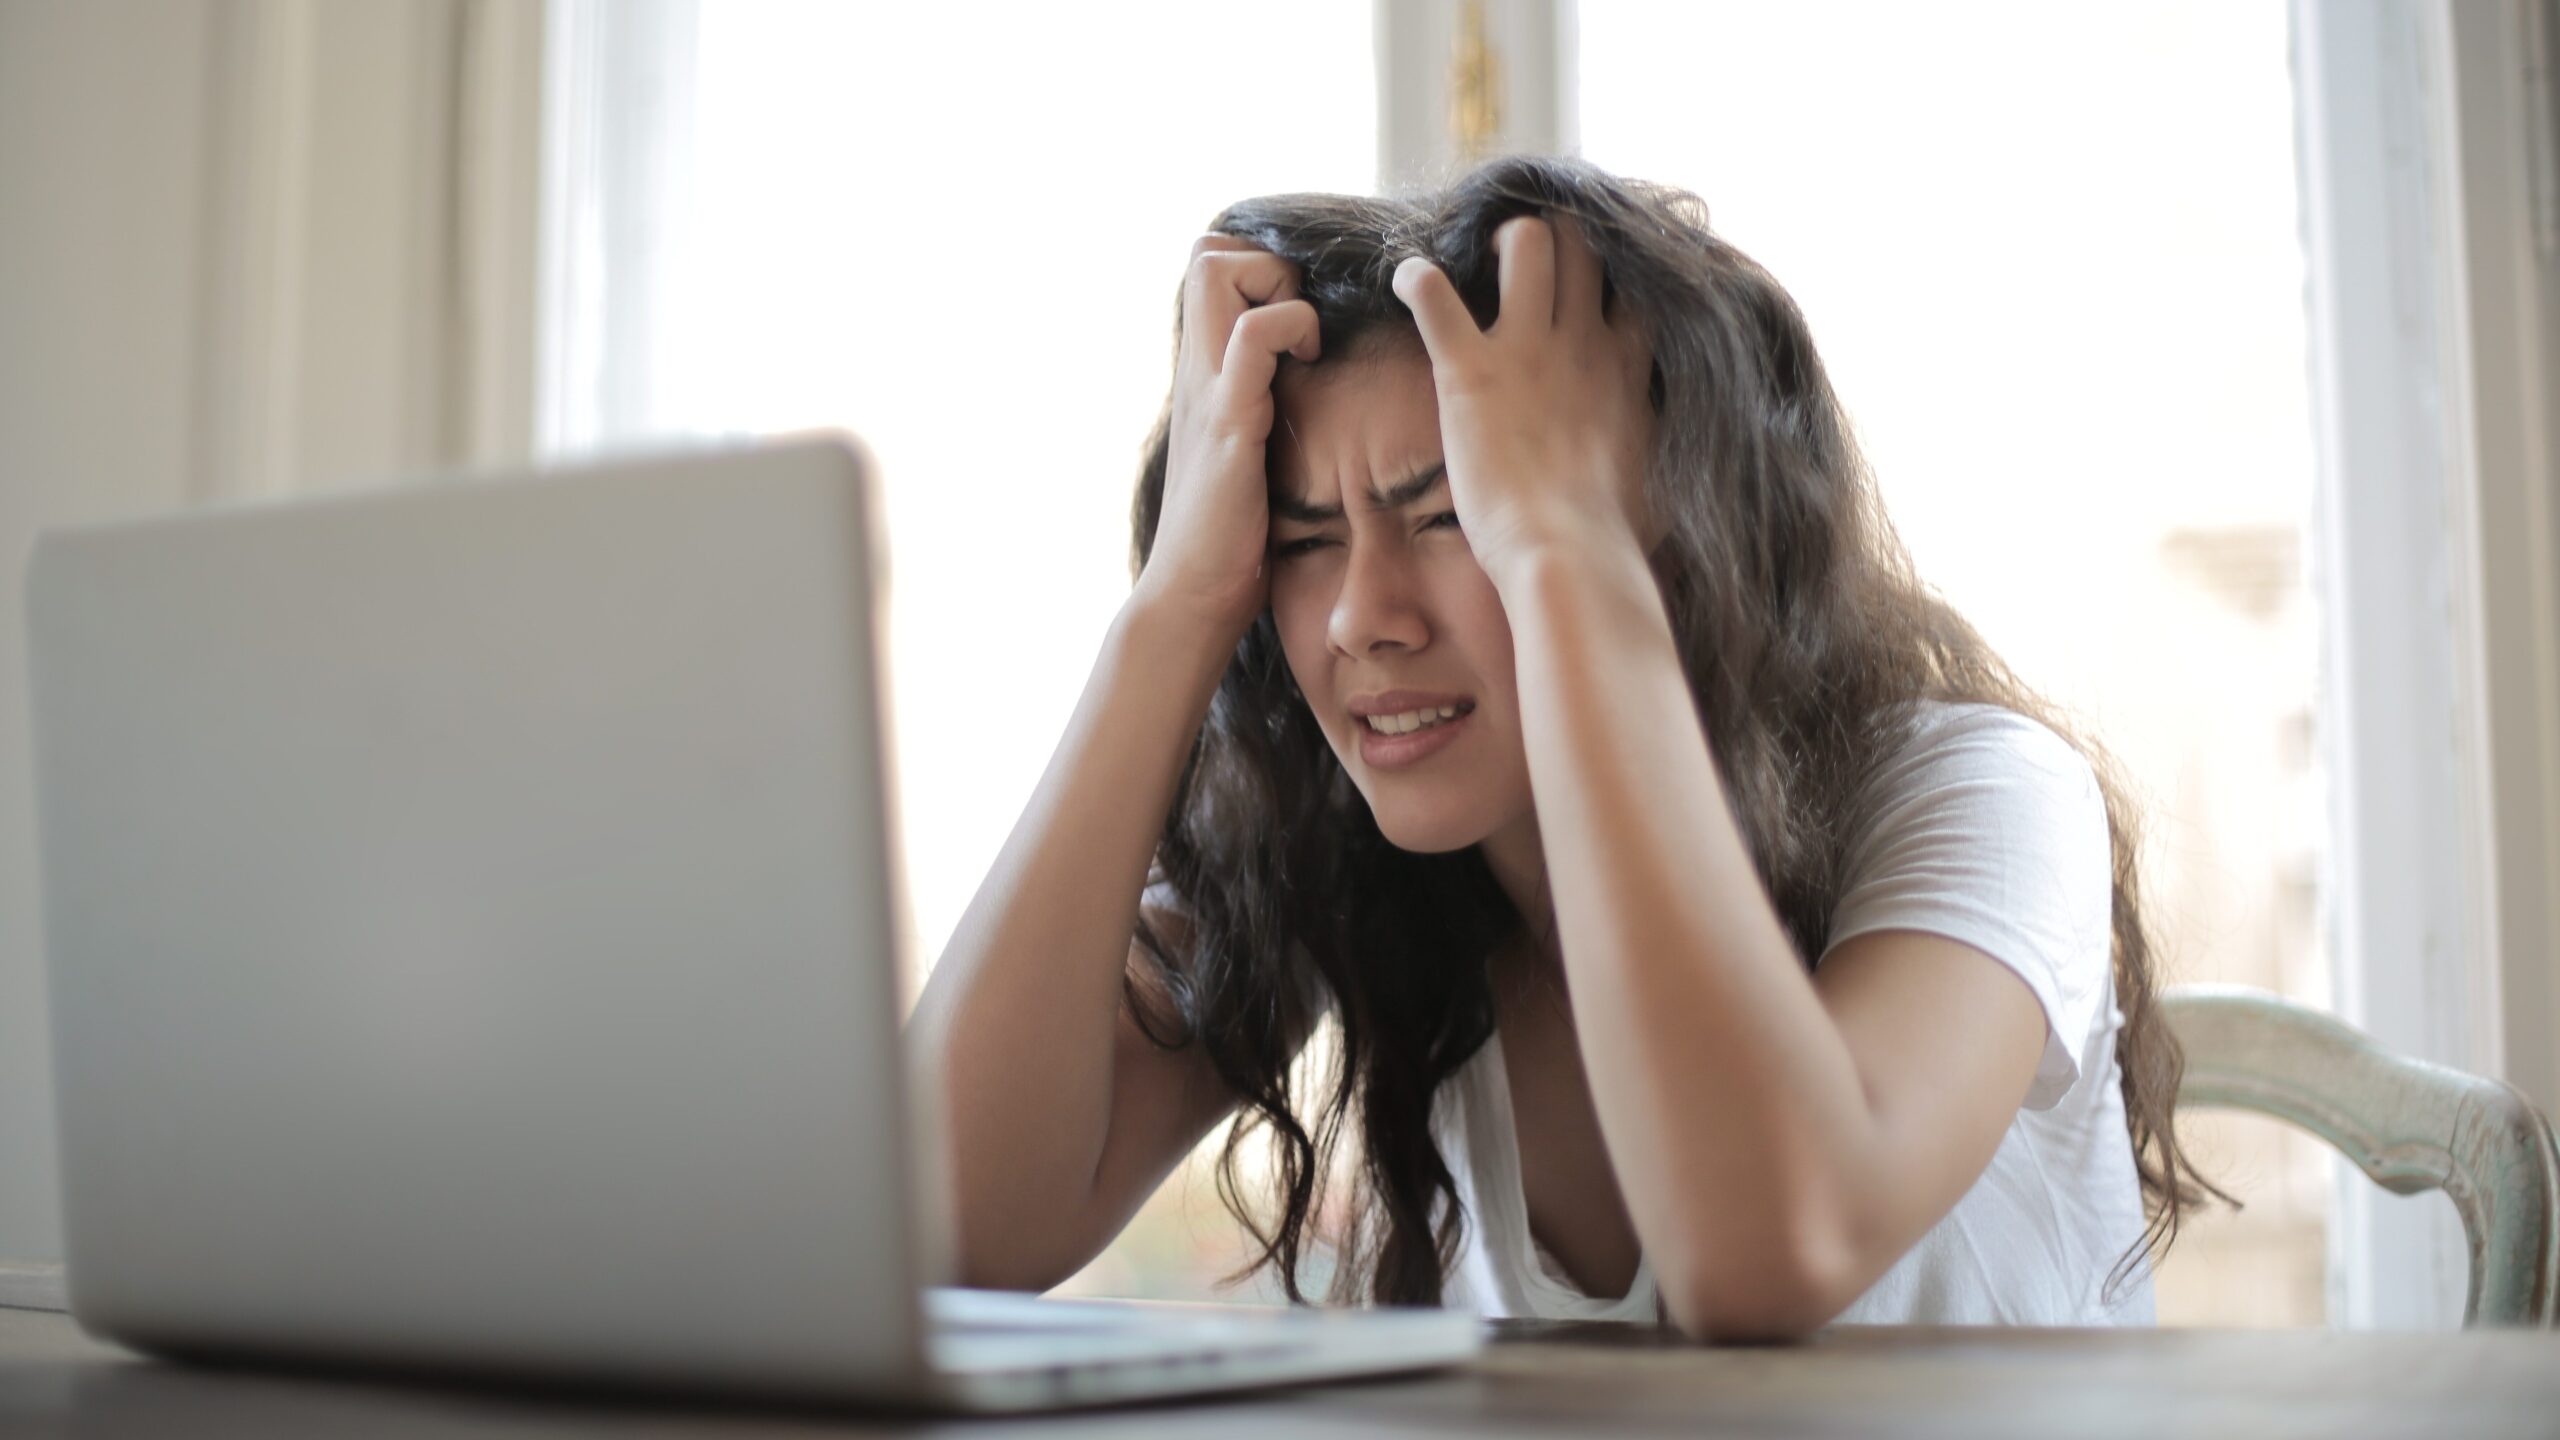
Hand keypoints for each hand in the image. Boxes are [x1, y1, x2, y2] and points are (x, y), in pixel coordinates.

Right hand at [1131, 234, 1320, 646]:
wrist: (1193, 596)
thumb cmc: (1229, 537)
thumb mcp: (1243, 453)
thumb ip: (1258, 411)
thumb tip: (1303, 394)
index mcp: (1203, 375)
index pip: (1209, 265)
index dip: (1259, 268)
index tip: (1299, 319)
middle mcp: (1197, 370)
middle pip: (1206, 251)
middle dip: (1265, 263)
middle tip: (1301, 322)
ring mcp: (1208, 391)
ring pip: (1217, 272)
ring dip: (1276, 288)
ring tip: (1304, 344)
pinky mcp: (1228, 421)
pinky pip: (1250, 338)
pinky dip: (1289, 329)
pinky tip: (1307, 366)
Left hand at [1391, 214, 1655, 586]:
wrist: (1569, 556)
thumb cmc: (1614, 537)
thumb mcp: (1661, 479)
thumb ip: (1658, 444)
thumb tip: (1673, 461)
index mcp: (1626, 367)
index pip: (1635, 283)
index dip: (1614, 270)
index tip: (1594, 280)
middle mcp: (1582, 341)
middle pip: (1582, 241)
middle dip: (1556, 237)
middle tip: (1527, 262)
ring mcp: (1526, 349)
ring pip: (1526, 241)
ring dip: (1499, 242)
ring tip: (1479, 262)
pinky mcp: (1469, 369)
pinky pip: (1433, 294)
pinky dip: (1415, 279)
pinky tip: (1407, 280)